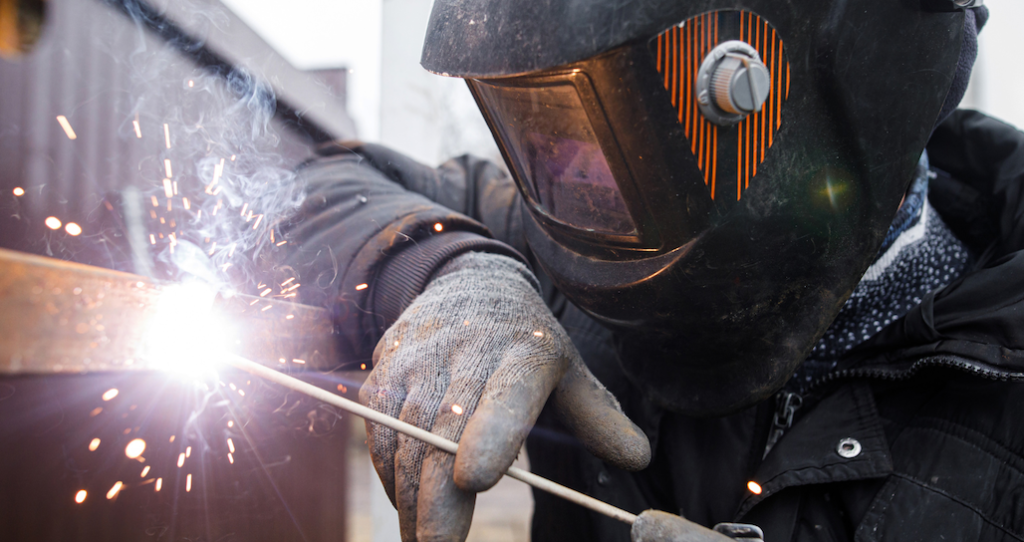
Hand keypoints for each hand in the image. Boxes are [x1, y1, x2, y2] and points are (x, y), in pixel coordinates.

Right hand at [359, 252, 649, 540]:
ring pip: (406, 436)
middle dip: (438, 496)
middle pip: (445, 429)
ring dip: (410, 497)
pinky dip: (389, 474)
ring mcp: (419, 360)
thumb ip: (599, 415)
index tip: (476, 479)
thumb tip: (639, 458)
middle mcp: (465, 351)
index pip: (507, 394)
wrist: (468, 284)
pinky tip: (407, 504)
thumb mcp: (569, 369)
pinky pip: (380, 430)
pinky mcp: (386, 369)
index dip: (490, 434)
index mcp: (523, 352)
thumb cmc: (526, 340)